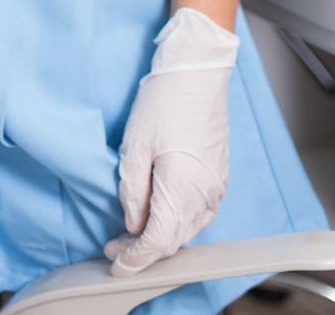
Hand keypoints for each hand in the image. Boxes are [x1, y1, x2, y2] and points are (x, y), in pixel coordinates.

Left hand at [103, 6, 239, 275]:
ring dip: (161, 236)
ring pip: (187, 229)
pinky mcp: (219, 176)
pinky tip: (158, 212)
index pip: (158, 241)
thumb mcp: (135, 145)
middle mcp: (204, 195)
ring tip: (131, 232)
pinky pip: (198, 212)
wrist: (198, 72)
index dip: (136, 258)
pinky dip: (177, 221)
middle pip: (174, 240)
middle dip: (144, 250)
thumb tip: (133, 223)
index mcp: (182, 189)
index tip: (115, 263)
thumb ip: (133, 190)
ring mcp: (216, 187)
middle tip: (115, 246)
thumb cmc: (164, 101)